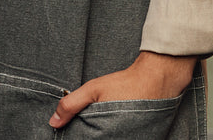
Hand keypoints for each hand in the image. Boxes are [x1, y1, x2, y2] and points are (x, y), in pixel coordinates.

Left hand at [48, 52, 197, 128]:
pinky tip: (120, 125)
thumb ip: (71, 105)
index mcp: (105, 135)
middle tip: (100, 120)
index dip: (80, 136)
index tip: (77, 131)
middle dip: (93, 135)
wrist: (158, 79)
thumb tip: (53, 122)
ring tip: (110, 122)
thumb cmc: (125, 83)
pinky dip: (120, 135)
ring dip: (107, 135)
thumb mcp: (94, 89)